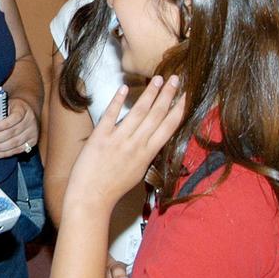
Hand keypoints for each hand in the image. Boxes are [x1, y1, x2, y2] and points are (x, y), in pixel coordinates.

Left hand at [0, 96, 39, 158]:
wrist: (29, 110)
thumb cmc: (14, 108)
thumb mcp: (8, 104)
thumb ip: (0, 112)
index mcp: (23, 109)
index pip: (15, 117)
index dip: (4, 124)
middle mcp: (30, 121)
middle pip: (13, 132)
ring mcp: (32, 132)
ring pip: (15, 143)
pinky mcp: (32, 142)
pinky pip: (18, 150)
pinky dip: (6, 153)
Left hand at [65, 75, 184, 211]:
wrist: (91, 198)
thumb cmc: (113, 188)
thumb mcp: (138, 172)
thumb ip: (146, 153)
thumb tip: (154, 138)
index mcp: (147, 154)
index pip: (168, 127)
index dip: (179, 109)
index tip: (186, 96)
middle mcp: (136, 145)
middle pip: (156, 115)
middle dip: (168, 95)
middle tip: (176, 78)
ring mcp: (118, 140)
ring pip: (138, 112)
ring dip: (149, 93)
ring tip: (157, 78)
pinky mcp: (100, 137)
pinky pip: (110, 115)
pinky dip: (117, 101)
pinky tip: (125, 88)